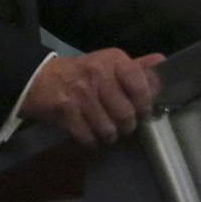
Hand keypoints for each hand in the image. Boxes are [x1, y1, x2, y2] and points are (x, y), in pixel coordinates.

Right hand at [22, 49, 165, 145]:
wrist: (38, 79)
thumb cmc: (81, 73)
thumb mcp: (108, 63)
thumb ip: (136, 66)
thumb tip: (162, 62)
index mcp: (113, 60)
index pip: (140, 85)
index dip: (144, 103)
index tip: (142, 110)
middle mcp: (98, 74)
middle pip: (126, 113)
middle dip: (127, 125)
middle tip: (123, 124)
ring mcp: (81, 94)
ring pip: (109, 129)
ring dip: (110, 135)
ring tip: (107, 130)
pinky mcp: (65, 112)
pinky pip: (89, 137)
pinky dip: (92, 141)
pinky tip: (91, 135)